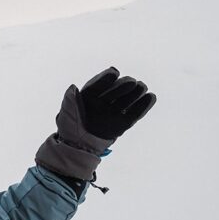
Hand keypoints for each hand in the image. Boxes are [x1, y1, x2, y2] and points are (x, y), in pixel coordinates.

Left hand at [35, 67, 155, 181]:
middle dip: (123, 85)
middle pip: (114, 91)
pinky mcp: (122, 123)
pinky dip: (143, 106)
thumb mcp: (67, 113)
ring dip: (135, 93)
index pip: (98, 85)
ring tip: (142, 86)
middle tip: (131, 81)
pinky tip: (151, 97)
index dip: (105, 78)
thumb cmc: (70, 128)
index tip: (114, 72)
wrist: (78, 147)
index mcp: (87, 97)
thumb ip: (70, 100)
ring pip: (126, 100)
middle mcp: (102, 103)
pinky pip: (134, 114)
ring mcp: (113, 112)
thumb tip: (73, 87)